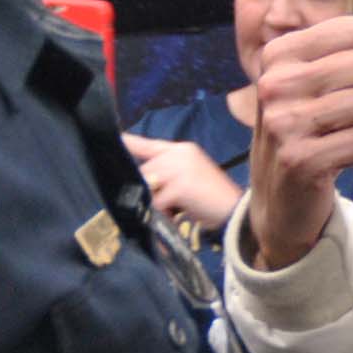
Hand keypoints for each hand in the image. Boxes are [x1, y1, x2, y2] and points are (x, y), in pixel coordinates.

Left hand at [123, 132, 242, 228]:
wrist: (235, 210)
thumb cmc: (213, 198)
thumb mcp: (188, 179)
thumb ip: (167, 175)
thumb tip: (145, 185)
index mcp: (183, 149)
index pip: (150, 144)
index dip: (131, 142)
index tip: (117, 138)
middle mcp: (179, 153)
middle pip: (145, 170)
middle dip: (150, 190)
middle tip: (169, 206)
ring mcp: (180, 167)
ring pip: (149, 185)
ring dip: (156, 202)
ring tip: (175, 210)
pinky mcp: (180, 185)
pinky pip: (158, 201)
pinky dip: (164, 212)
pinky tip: (177, 214)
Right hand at [246, 15, 352, 269]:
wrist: (280, 197)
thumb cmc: (316, 132)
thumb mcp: (345, 92)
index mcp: (280, 54)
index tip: (333, 89)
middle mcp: (275, 83)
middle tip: (337, 118)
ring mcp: (283, 122)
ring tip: (333, 138)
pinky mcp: (298, 159)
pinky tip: (331, 160)